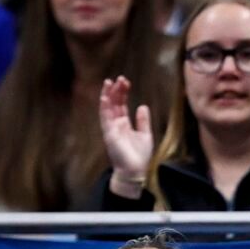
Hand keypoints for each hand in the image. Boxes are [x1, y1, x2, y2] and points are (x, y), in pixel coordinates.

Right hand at [100, 76, 154, 191]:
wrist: (135, 171)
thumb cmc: (140, 156)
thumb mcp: (145, 134)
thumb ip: (143, 121)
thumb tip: (142, 106)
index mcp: (124, 124)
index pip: (121, 104)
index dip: (123, 93)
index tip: (126, 82)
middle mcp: (116, 124)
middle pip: (114, 103)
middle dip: (116, 90)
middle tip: (120, 78)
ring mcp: (111, 129)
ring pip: (107, 108)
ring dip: (108, 95)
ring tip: (109, 82)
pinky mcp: (109, 134)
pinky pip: (104, 119)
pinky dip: (104, 108)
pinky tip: (105, 97)